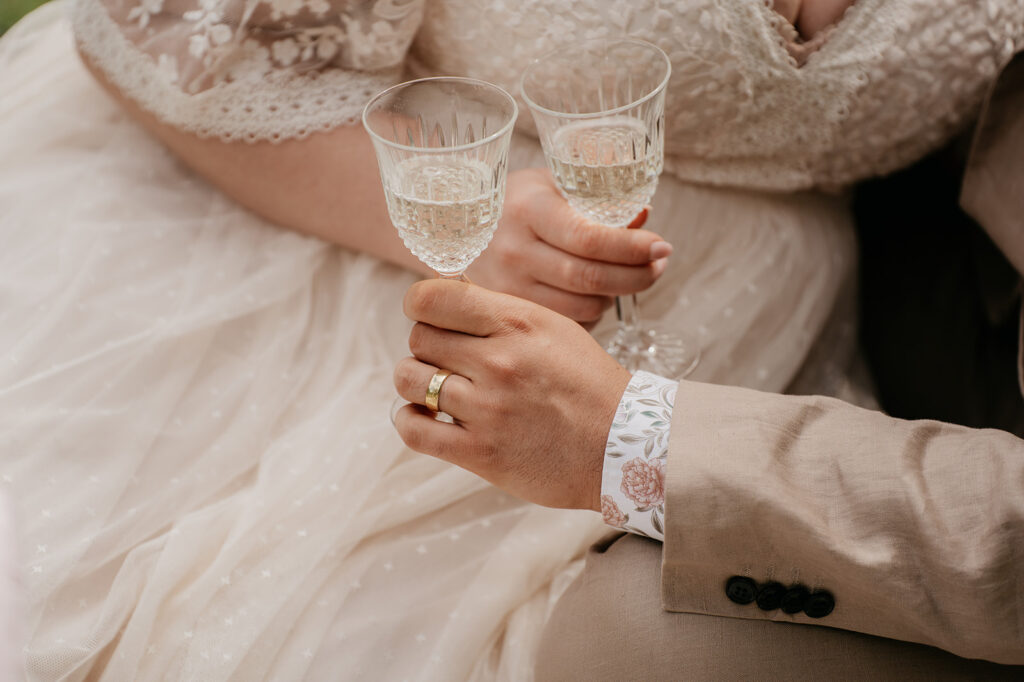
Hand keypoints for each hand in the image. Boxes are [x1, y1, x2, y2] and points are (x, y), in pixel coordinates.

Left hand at [393, 279, 631, 510]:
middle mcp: (499, 362)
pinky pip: (414, 430)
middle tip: (448, 359)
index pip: (431, 298)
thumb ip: (501, 313)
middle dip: (427, 346)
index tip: (429, 315)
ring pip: (409, 379)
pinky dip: (410, 420)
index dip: (421, 305)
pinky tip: (426, 418)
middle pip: (419, 337)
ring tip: (437, 388)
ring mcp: (488, 409)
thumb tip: (449, 293)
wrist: (622, 445)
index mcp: (518, 324)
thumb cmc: (587, 384)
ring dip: (416, 382)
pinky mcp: (481, 453)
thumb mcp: (553, 328)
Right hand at [467, 168, 672, 324]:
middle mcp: (513, 251)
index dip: (633, 247)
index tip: (663, 246)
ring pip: (583, 306)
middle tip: (659, 265)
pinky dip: (592, 312)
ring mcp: (506, 288)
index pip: (590, 238)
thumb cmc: (513, 202)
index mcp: (528, 210)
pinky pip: (566, 323)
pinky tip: (595, 293)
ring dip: (617, 295)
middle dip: (638, 275)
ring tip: (627, 276)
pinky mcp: (506, 314)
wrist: (450, 230)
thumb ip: (596, 194)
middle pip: (591, 278)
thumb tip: (642, 215)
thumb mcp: (549, 183)